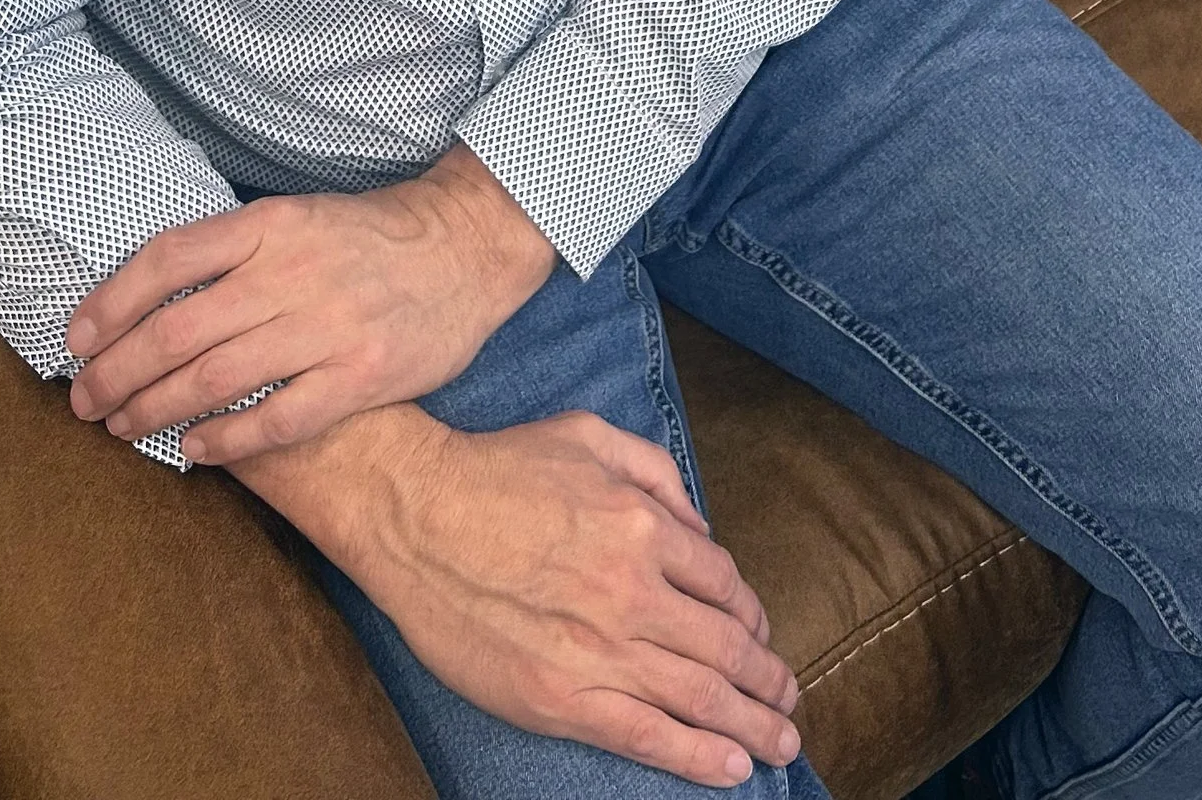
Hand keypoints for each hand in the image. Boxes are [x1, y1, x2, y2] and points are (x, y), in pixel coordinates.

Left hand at [63, 144, 555, 460]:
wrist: (468, 248)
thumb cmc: (370, 237)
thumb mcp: (298, 217)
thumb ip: (236, 251)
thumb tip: (150, 295)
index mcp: (271, 223)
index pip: (169, 258)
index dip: (112, 300)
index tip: (76, 338)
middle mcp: (293, 271)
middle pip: (179, 329)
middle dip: (119, 371)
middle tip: (85, 401)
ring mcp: (328, 326)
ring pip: (217, 377)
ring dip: (157, 409)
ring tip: (124, 428)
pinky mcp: (361, 376)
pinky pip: (279, 419)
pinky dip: (229, 438)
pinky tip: (196, 450)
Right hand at [238, 403, 801, 788]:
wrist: (412, 511)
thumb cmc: (497, 467)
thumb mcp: (588, 436)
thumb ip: (656, 472)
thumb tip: (699, 524)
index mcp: (643, 527)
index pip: (724, 584)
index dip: (751, 615)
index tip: (758, 633)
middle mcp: (634, 592)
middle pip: (728, 648)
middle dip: (769, 681)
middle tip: (789, 703)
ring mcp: (601, 650)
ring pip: (702, 698)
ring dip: (753, 727)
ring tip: (780, 746)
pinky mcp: (563, 698)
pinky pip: (648, 736)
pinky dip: (698, 757)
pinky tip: (730, 769)